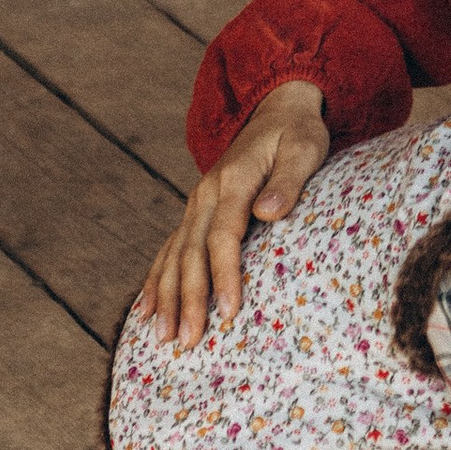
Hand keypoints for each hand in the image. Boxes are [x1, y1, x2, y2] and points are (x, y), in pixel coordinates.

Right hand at [138, 81, 330, 347]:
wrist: (277, 108)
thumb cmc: (298, 132)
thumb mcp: (305, 148)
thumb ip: (290, 179)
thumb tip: (270, 211)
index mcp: (232, 180)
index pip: (224, 236)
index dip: (224, 276)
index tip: (229, 313)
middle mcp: (206, 194)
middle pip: (191, 253)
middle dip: (188, 299)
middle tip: (187, 341)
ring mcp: (197, 203)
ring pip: (174, 255)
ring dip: (166, 297)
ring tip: (162, 337)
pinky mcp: (196, 210)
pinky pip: (170, 248)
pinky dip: (156, 279)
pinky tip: (145, 309)